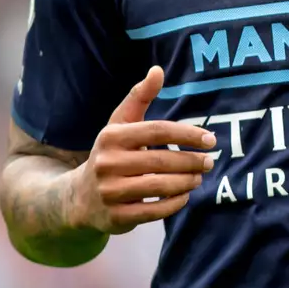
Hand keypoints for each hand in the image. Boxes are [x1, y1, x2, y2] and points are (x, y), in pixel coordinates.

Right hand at [72, 66, 215, 234]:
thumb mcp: (119, 123)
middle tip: (209, 162)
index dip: (187, 135)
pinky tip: (184, 196)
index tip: (210, 139)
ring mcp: (110, 192)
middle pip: (162, 160)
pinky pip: (153, 211)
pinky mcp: (115, 217)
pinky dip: (174, 204)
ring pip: (160, 187)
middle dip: (191, 161)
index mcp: (111, 136)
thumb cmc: (109, 153)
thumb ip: (139, 96)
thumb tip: (157, 70)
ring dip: (186, 182)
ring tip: (199, 178)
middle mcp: (108, 163)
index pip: (157, 130)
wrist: (78, 197)